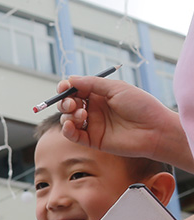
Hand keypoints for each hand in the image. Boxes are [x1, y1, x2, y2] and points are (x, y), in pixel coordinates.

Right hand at [56, 75, 193, 170]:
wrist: (155, 129)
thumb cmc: (141, 106)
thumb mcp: (116, 88)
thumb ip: (92, 83)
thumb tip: (70, 79)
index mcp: (99, 95)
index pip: (75, 90)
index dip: (66, 88)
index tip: (63, 87)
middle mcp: (94, 109)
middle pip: (68, 104)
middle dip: (65, 102)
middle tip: (72, 103)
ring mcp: (92, 125)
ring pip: (68, 119)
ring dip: (69, 115)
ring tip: (82, 115)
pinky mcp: (92, 140)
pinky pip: (72, 135)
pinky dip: (66, 129)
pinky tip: (70, 125)